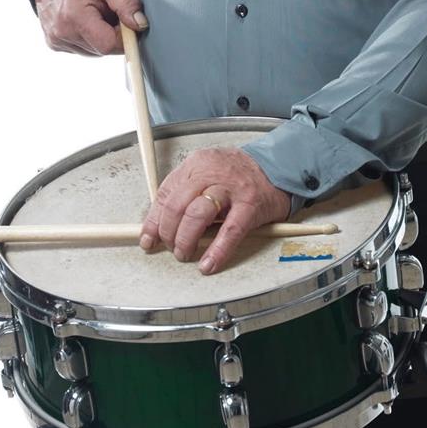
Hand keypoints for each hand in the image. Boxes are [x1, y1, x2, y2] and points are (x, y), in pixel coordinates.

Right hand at [33, 0, 148, 55]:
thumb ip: (126, 2)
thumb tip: (140, 24)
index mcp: (74, 16)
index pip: (108, 44)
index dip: (124, 37)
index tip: (129, 23)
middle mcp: (61, 33)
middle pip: (102, 49)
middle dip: (113, 34)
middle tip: (109, 11)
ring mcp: (56, 40)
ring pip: (94, 51)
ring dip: (101, 35)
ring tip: (95, 13)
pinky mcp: (55, 44)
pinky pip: (83, 48)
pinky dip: (89, 36)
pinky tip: (85, 19)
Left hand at [139, 147, 291, 274]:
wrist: (277, 168)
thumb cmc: (238, 175)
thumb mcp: (207, 174)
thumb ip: (185, 194)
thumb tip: (159, 225)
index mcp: (197, 164)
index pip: (165, 193)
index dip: (154, 221)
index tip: (149, 240)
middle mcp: (212, 172)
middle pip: (177, 205)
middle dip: (168, 232)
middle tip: (171, 248)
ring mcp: (231, 188)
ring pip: (197, 214)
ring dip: (186, 240)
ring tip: (185, 254)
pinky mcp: (250, 204)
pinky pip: (229, 231)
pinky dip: (217, 250)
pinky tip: (209, 263)